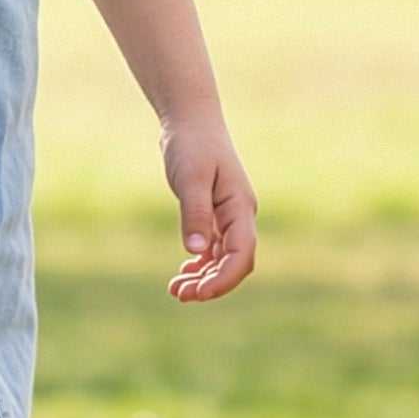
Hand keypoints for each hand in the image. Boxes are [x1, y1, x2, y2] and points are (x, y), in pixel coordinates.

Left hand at [162, 113, 256, 301]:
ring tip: (176, 290)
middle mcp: (239, 215)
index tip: (199, 293)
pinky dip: (201, 263)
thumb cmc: (192, 145)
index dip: (224, 279)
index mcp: (240, 207)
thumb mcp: (191, 179)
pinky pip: (214, 248)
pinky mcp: (215, 213)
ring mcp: (229, 215)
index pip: (242, 254)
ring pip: (223, 258)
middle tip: (180, 295)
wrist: (191, 122)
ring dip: (204, 277)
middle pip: (235, 262)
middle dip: (212, 283)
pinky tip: (184, 271)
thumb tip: (197, 252)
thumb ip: (195, 214)